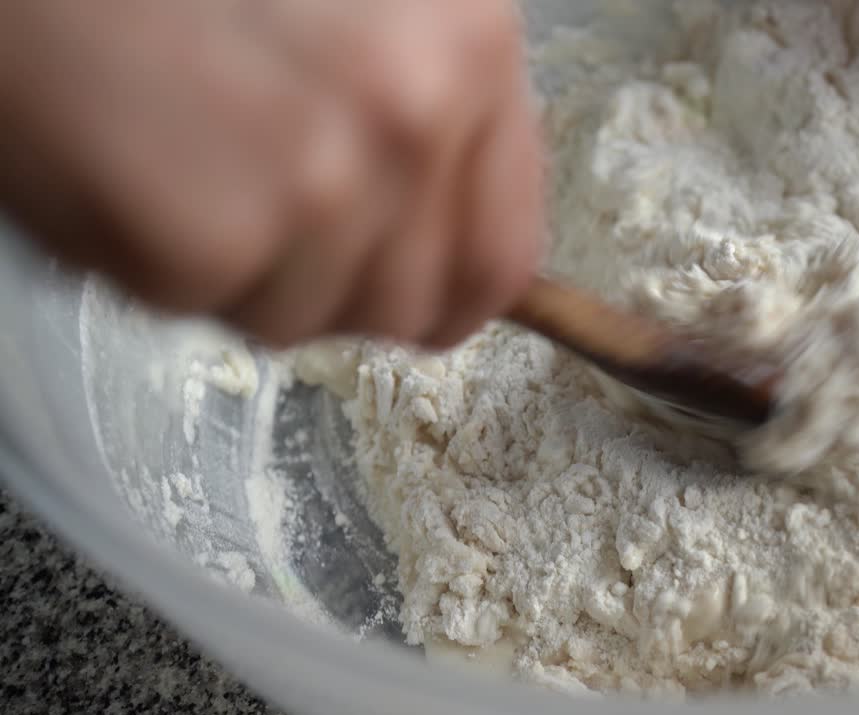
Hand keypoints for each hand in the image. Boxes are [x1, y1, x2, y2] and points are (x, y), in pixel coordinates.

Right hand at [0, 0, 543, 348]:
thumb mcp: (361, 8)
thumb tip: (447, 228)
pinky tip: (133, 169)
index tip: (429, 305)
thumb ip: (428, 110)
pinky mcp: (214, 237)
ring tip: (190, 162)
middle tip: (269, 216)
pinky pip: (212, 309)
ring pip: (308, 320)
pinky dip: (161, 263)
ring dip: (248, 274)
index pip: (504, 252)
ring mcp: (321, 184)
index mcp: (469, 45)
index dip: (457, 294)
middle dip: (338, 287)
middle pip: (406, 304)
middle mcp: (417, 114)